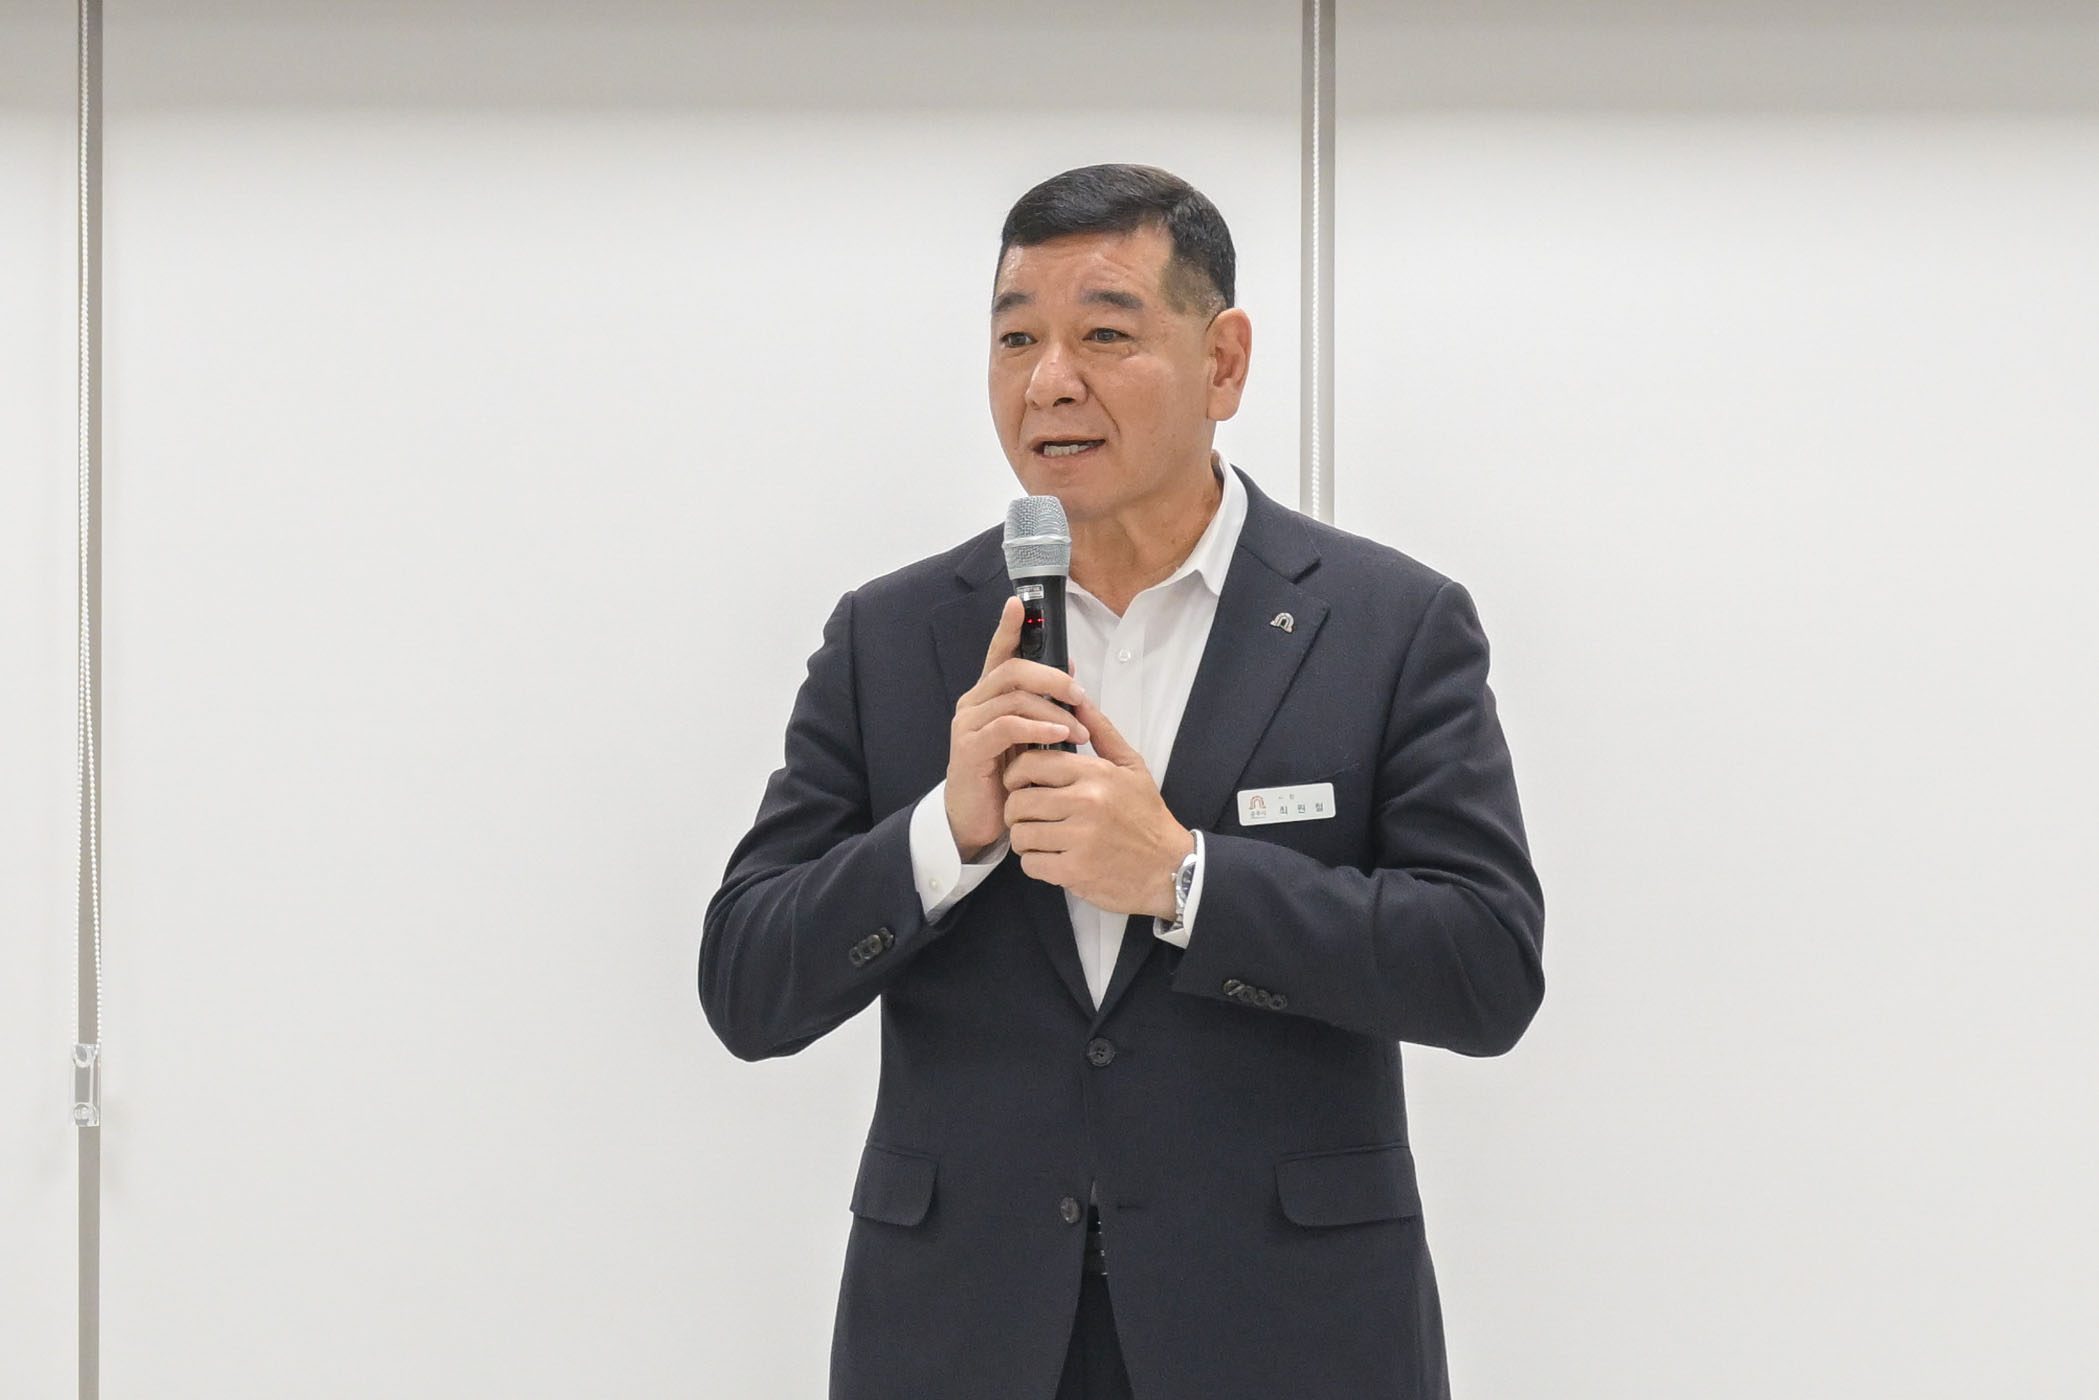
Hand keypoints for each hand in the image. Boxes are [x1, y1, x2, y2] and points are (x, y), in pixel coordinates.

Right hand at [945, 596, 1089, 859]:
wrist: (978, 821)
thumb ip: (1043, 703)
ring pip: (1013, 697)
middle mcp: (974, 703)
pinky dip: (1037, 728)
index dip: (1008, 627)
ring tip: (1078, 730)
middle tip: (1080, 695)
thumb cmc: (1005, 776)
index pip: (999, 653)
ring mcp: (968, 725)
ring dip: (1053, 710)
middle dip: (1051, 677)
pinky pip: (1007, 726)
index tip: (1019, 603)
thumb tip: (1070, 667)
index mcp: (988, 696)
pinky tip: (1059, 738)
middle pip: (1012, 670)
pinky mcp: (970, 748)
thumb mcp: (1029, 736)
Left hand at [1002, 697, 1192, 916]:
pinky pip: (1031, 864)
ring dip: (1025, 839)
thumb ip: (1100, 730)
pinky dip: (1036, 864)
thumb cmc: (1146, 815)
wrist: (1169, 866)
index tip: (1022, 785)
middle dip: (1017, 810)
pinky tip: (1053, 859)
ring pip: (1021, 835)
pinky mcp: (1075, 871)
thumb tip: (1076, 696)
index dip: (1016, 775)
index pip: (1030, 764)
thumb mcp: (1131, 765)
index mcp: (1094, 773)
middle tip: (1029, 816)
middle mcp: (1086, 803)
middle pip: (1018, 802)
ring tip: (1042, 838)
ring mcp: (1080, 839)